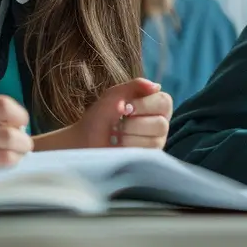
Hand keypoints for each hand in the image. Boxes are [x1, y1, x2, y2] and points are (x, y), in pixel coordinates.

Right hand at [0, 95, 32, 168]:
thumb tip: (11, 123)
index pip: (2, 106)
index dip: (19, 115)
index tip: (20, 122)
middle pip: (8, 134)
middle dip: (24, 141)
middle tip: (23, 144)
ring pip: (3, 158)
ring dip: (15, 158)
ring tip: (13, 157)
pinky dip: (0, 170)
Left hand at [39, 79, 172, 150]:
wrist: (82, 143)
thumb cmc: (97, 119)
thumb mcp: (112, 96)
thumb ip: (133, 86)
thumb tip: (156, 86)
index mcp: (154, 106)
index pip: (164, 102)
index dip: (144, 105)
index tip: (125, 108)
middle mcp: (159, 125)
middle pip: (161, 124)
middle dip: (133, 124)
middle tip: (118, 125)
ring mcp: (156, 144)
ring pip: (154, 141)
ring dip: (128, 137)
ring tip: (117, 136)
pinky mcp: (149, 159)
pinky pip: (146, 154)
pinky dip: (128, 148)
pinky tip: (118, 147)